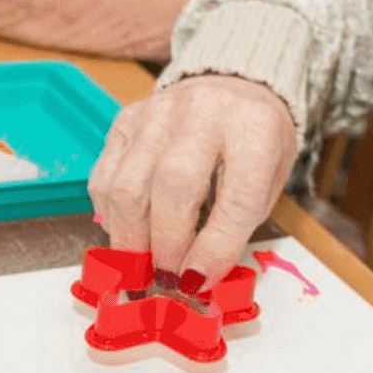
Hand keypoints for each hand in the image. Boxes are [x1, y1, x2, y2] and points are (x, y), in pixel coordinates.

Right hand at [89, 74, 297, 285]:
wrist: (233, 89)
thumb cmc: (253, 146)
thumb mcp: (267, 182)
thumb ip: (235, 226)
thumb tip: (193, 279)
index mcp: (254, 128)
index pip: (236, 198)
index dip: (215, 249)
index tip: (197, 282)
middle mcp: (205, 111)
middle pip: (173, 186)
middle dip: (166, 244)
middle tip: (165, 278)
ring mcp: (160, 111)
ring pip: (128, 185)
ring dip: (129, 239)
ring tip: (138, 267)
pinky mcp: (126, 119)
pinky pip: (105, 177)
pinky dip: (110, 215)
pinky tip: (125, 231)